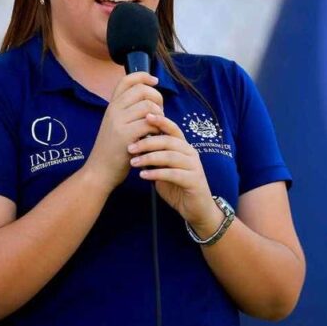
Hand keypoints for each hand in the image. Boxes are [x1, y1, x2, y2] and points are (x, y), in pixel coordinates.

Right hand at [84, 73, 162, 191]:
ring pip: (148, 106)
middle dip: (157, 98)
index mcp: (112, 106)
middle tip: (160, 113)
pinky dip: (157, 129)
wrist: (99, 171)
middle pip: (142, 90)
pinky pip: (149, 123)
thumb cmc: (114, 150)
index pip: (126, 80)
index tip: (155, 80)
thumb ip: (129, 112)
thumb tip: (152, 100)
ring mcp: (118, 122)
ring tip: (158, 126)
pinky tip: (155, 136)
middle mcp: (114, 110)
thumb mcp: (117, 126)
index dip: (143, 76)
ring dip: (159, 115)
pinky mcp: (125, 136)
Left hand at [129, 113, 221, 233]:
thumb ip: (155, 158)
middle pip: (170, 141)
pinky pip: (173, 174)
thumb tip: (136, 146)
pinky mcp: (194, 181)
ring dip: (149, 158)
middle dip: (148, 142)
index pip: (174, 129)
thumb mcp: (164, 169)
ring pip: (170, 156)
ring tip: (133, 162)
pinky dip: (157, 173)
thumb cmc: (178, 187)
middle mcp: (191, 154)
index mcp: (184, 148)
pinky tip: (143, 176)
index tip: (145, 117)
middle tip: (130, 147)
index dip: (161, 121)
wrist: (196, 208)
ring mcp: (194, 167)